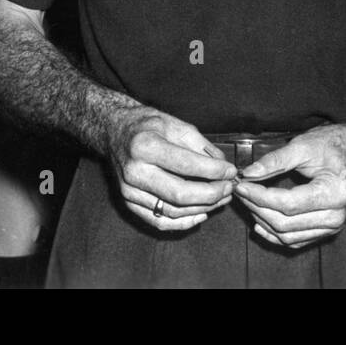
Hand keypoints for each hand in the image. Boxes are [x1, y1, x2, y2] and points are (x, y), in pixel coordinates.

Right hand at [106, 106, 237, 231]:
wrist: (114, 131)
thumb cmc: (146, 125)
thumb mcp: (175, 123)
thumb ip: (200, 146)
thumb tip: (223, 167)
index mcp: (145, 146)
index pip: (186, 165)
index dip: (213, 171)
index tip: (231, 171)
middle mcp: (134, 171)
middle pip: (180, 194)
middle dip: (211, 194)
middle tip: (229, 188)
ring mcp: (130, 191)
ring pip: (173, 211)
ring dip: (203, 208)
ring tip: (221, 198)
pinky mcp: (129, 203)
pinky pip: (160, 222)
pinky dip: (184, 221)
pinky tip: (202, 213)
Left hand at [233, 123, 345, 248]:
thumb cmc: (336, 143)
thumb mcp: (305, 145)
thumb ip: (275, 160)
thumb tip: (248, 173)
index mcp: (333, 193)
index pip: (287, 203)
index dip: (259, 196)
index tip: (241, 185)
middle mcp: (335, 216)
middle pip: (285, 223)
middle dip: (257, 207)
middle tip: (241, 190)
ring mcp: (333, 226)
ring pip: (288, 235)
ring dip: (263, 220)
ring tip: (248, 201)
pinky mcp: (327, 230)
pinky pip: (296, 240)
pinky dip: (275, 234)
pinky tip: (259, 222)